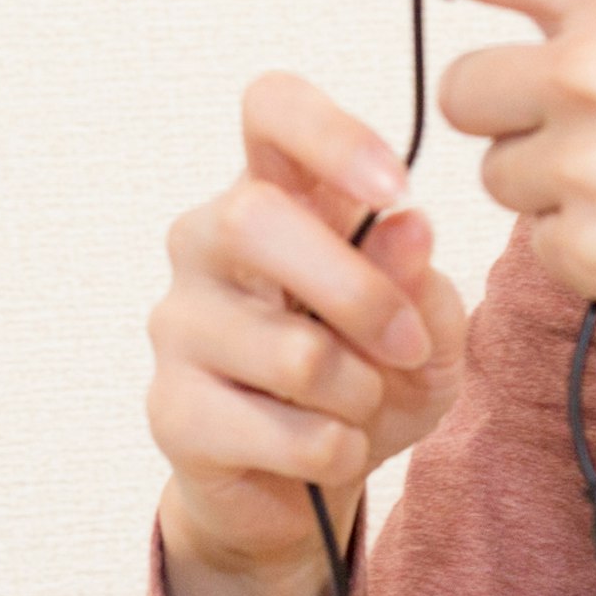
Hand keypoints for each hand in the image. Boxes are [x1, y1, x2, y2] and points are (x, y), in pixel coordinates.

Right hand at [145, 71, 473, 592]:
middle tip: (408, 345)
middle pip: (252, 218)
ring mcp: (178, 324)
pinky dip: (336, 450)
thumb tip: (408, 226)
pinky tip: (330, 448)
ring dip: (361, 392)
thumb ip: (419, 280)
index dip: (330, 133)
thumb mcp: (424, 331)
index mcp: (275, 193)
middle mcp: (206, 242)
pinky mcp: (172, 410)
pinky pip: (281, 431)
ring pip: (289, 350)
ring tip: (362, 405)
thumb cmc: (365, 379)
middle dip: (357, 293)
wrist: (305, 487)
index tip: (395, 187)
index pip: (269, 108)